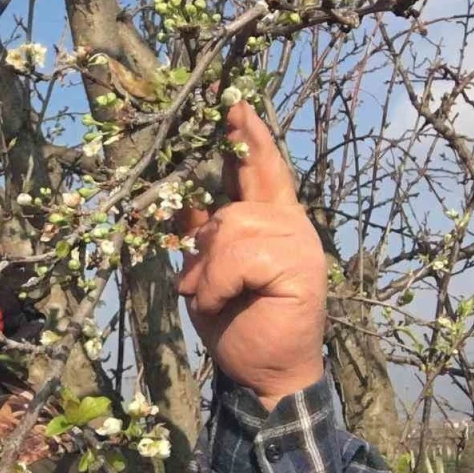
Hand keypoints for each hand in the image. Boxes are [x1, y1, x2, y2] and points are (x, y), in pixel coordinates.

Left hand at [176, 102, 326, 408]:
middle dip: (208, 238)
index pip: (258, 163)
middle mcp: (288, 220)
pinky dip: (217, 284)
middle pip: (236, 193)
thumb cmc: (237, 319)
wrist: (265, 373)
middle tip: (203, 282)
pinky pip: (236, 257)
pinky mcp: (298, 265)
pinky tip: (226, 303)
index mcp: (270, 215)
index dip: (245, 132)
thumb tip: (175, 203)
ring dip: (207, 272)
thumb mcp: (206, 268)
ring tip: (214, 299)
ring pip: (228, 227)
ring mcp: (297, 240)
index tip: (230, 99)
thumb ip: (201, 232)